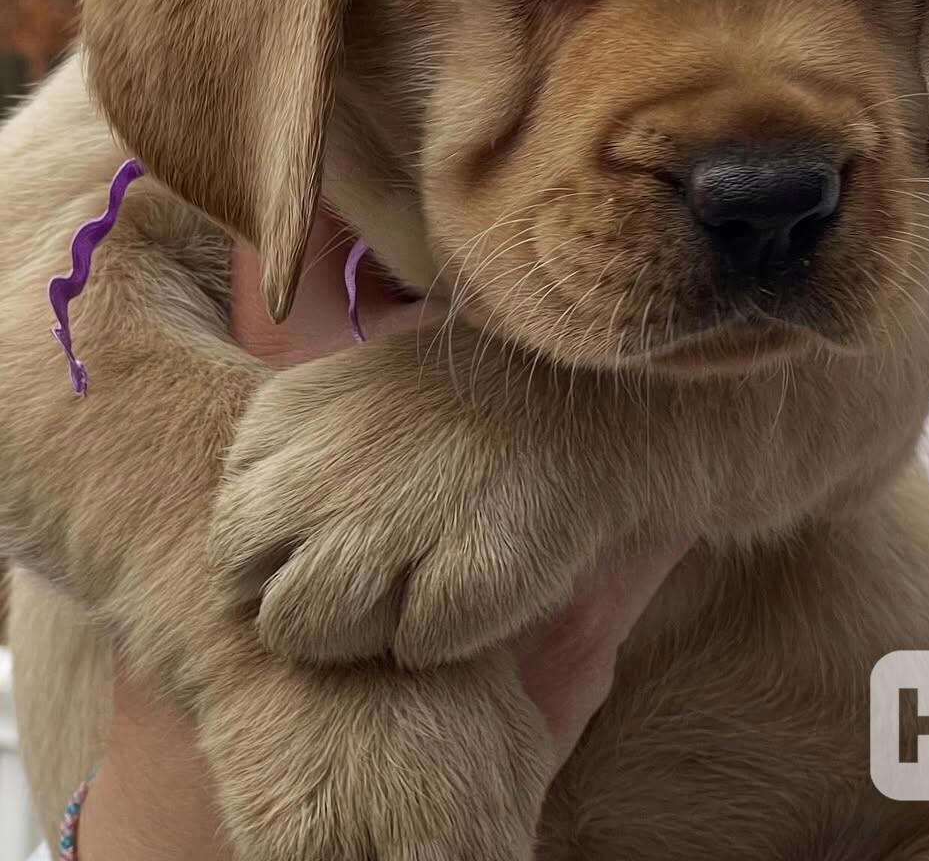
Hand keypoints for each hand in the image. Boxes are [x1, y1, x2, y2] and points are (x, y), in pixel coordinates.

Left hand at [78, 209, 685, 858]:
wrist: (584, 402)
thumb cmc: (455, 408)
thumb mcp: (346, 396)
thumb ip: (283, 459)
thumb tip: (241, 543)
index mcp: (278, 419)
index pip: (228, 536)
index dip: (277, 555)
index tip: (329, 541)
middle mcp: (309, 476)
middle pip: (247, 590)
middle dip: (298, 597)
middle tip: (370, 574)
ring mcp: (379, 531)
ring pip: (303, 632)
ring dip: (355, 629)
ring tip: (417, 582)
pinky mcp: (454, 586)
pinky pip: (409, 646)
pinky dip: (439, 631)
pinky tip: (471, 577)